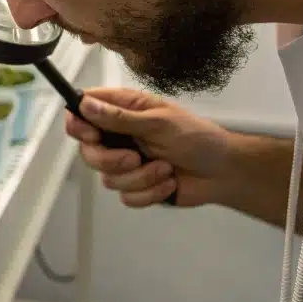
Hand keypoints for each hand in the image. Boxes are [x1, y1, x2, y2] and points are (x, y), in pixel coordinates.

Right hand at [64, 87, 236, 207]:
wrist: (224, 173)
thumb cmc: (198, 138)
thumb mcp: (160, 123)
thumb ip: (120, 117)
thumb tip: (85, 105)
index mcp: (124, 110)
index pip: (83, 111)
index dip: (79, 124)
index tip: (90, 135)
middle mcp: (120, 136)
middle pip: (88, 151)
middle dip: (110, 160)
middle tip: (134, 158)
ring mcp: (127, 162)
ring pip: (108, 178)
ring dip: (140, 177)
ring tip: (165, 169)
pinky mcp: (136, 186)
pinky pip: (126, 196)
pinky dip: (149, 192)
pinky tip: (168, 183)